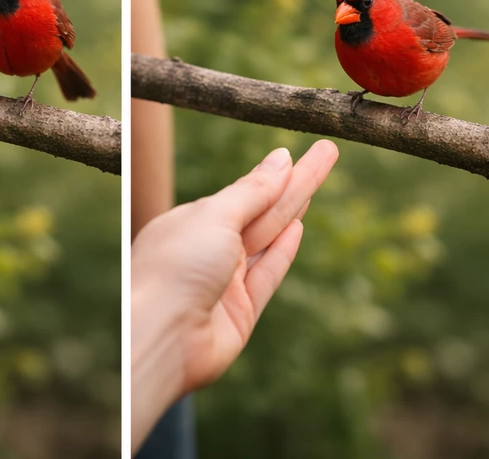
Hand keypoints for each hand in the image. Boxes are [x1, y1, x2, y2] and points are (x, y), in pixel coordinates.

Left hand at [131, 140, 338, 451]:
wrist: (161, 338)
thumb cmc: (175, 268)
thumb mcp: (215, 216)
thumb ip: (253, 191)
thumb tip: (281, 160)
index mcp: (191, 223)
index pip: (241, 192)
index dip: (271, 173)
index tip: (294, 153)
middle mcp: (209, 249)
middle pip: (263, 209)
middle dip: (296, 181)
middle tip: (327, 152)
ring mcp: (226, 281)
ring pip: (270, 237)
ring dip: (296, 208)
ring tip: (318, 178)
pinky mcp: (241, 311)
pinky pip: (268, 273)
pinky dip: (284, 250)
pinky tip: (299, 226)